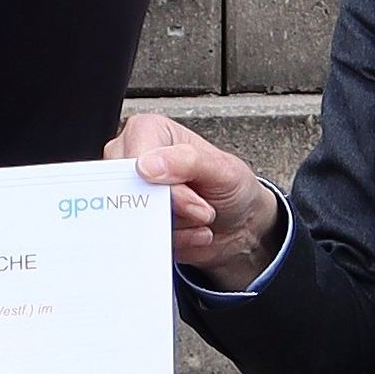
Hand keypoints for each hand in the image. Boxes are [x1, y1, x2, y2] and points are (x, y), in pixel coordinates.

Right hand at [109, 113, 281, 288]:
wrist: (242, 224)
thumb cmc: (231, 186)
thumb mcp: (221, 168)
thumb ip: (187, 161)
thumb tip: (147, 166)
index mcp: (147, 131)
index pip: (135, 161)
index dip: (163, 185)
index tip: (192, 189)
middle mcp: (132, 161)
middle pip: (132, 192)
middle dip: (173, 208)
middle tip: (200, 206)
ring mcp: (132, 194)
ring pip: (139, 220)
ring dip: (178, 226)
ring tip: (198, 215)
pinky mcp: (137, 224)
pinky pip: (146, 240)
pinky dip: (176, 241)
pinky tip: (193, 230)